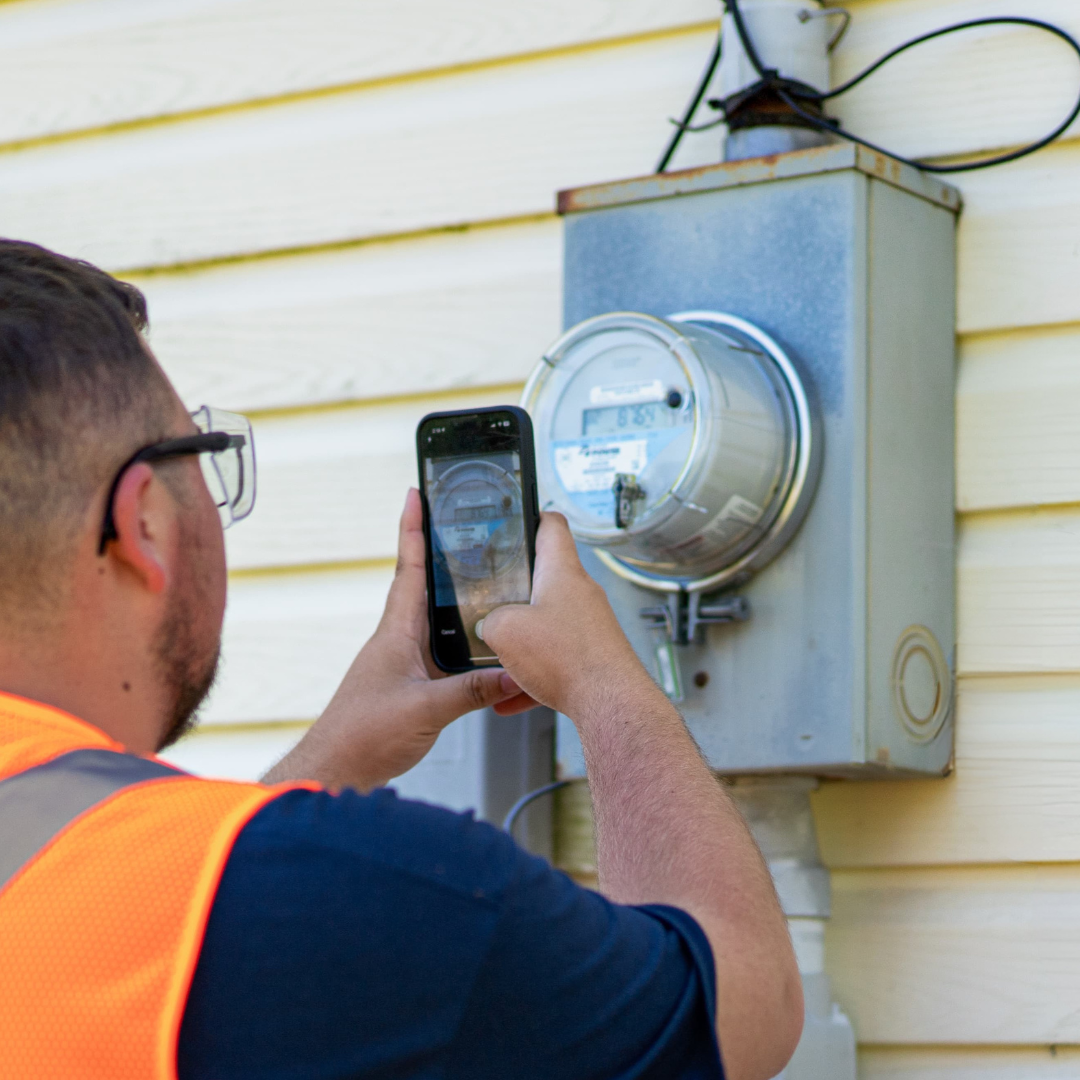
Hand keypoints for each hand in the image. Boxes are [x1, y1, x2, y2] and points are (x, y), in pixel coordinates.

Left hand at [263, 488, 535, 790]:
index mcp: (397, 632)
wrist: (337, 768)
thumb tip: (515, 672)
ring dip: (456, 593)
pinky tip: (485, 642)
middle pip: (424, 583)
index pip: (408, 568)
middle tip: (461, 521)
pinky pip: (444, 649)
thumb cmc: (362, 735)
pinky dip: (464, 637)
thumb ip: (472, 692)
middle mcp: (400, 639)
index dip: (414, 529)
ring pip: (436, 617)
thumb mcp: (425, 710)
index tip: (418, 494)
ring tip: (485, 571)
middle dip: (441, 550)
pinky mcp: (412, 682)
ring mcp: (405, 660)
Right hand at [479, 513, 659, 720]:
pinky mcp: (592, 655)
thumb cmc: (571, 660)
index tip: (516, 518)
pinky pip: (555, 659)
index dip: (532, 516)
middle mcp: (580, 594)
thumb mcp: (505, 631)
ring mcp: (589, 625)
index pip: (552, 526)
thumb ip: (489, 620)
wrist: (609, 703)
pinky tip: (511, 697)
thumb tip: (489, 627)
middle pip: (545, 578)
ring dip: (521, 638)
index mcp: (561, 572)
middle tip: (489, 594)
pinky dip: (532, 675)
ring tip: (497, 654)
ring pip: (547, 623)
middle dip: (514, 589)